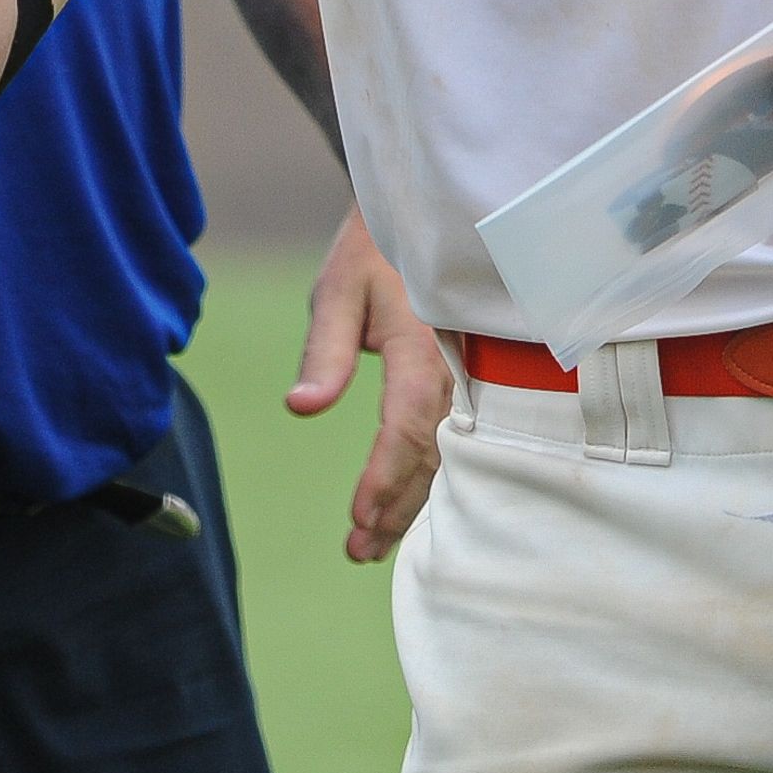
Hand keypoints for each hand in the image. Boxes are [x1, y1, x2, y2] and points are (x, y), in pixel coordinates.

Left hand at [287, 206, 447, 562]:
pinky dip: (429, 481)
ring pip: (448, 458)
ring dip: (411, 504)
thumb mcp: (338, 292)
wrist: (422, 223)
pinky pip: (455, 444)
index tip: (357, 516)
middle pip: (433, 456)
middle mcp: (458, 370)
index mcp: (424, 344)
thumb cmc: (371, 256)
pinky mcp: (470, 387)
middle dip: (396, 508)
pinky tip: (402, 511)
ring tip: (369, 544)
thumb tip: (301, 408)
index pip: (407, 423)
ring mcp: (471, 381)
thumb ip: (324, 351)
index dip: (384, 474)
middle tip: (357, 549)